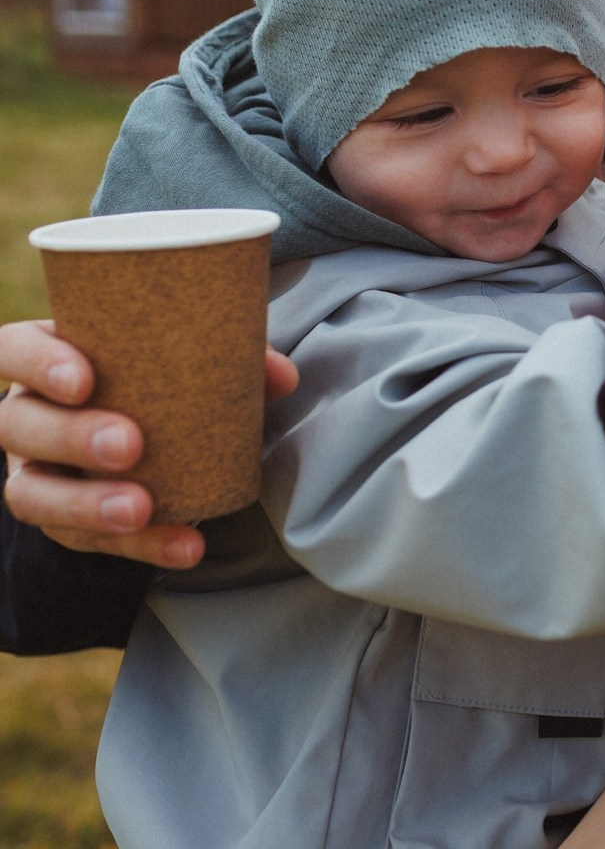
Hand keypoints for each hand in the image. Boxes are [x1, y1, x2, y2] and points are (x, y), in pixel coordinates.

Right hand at [0, 319, 297, 568]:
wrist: (133, 428)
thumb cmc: (151, 376)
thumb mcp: (176, 360)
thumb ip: (228, 359)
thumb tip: (283, 376)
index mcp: (46, 356)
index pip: (14, 351)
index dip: (39, 363)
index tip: (84, 379)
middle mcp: (26, 414)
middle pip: (22, 426)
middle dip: (72, 437)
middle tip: (130, 445)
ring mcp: (33, 471)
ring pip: (33, 494)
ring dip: (88, 505)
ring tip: (142, 509)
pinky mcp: (60, 521)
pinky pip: (86, 541)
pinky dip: (140, 547)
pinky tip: (185, 548)